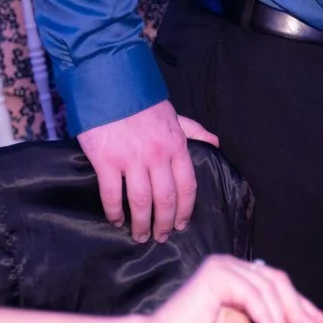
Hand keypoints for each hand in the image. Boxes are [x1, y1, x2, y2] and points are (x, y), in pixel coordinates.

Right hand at [79, 101, 218, 242]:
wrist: (110, 85)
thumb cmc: (142, 103)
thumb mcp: (174, 115)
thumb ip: (194, 131)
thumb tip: (215, 144)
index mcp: (177, 145)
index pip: (188, 185)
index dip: (185, 210)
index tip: (182, 225)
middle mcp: (158, 155)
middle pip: (166, 199)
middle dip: (165, 223)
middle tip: (161, 238)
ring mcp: (132, 159)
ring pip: (141, 201)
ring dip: (141, 223)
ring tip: (140, 236)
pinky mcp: (106, 161)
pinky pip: (112, 194)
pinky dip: (115, 212)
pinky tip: (117, 220)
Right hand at [143, 255, 322, 322]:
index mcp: (236, 277)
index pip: (277, 285)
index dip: (301, 304)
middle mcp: (231, 266)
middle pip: (277, 282)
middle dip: (299, 310)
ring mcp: (223, 267)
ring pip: (268, 290)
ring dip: (284, 321)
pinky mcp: (217, 274)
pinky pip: (253, 296)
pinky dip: (269, 320)